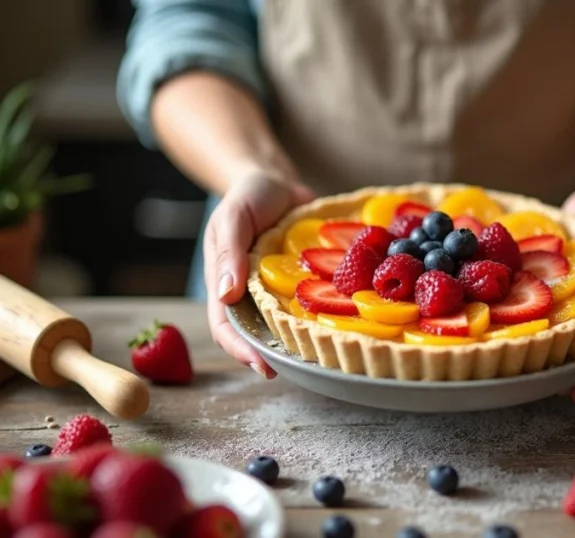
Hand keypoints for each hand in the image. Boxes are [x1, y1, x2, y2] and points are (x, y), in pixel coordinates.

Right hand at [203, 173, 314, 377]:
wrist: (275, 182)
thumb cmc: (247, 198)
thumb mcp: (233, 217)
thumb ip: (229, 252)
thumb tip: (226, 294)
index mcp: (226, 286)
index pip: (227, 328)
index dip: (241, 350)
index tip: (264, 365)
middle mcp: (253, 295)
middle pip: (260, 335)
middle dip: (279, 354)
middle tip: (305, 366)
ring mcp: (279, 292)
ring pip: (289, 325)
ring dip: (306, 340)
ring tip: (330, 353)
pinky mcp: (305, 282)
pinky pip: (315, 303)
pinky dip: (328, 313)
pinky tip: (348, 321)